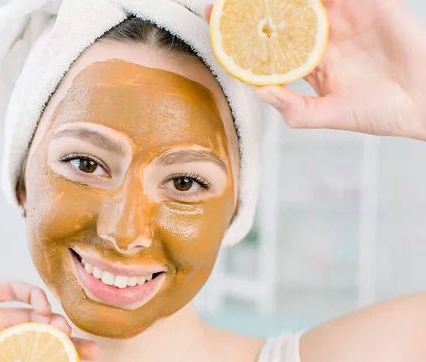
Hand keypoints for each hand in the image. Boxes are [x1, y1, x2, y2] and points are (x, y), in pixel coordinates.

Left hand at [205, 1, 425, 140]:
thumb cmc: (381, 112)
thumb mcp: (329, 115)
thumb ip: (295, 109)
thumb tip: (259, 92)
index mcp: (312, 61)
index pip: (270, 42)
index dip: (243, 32)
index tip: (214, 22)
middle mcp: (324, 36)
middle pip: (282, 13)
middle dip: (251, 6)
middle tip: (221, 3)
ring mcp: (345, 17)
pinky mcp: (368, 3)